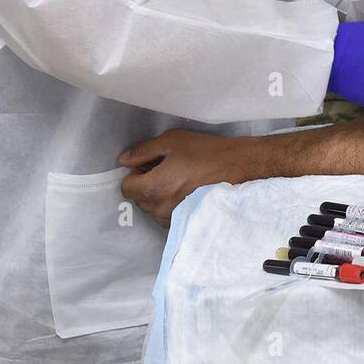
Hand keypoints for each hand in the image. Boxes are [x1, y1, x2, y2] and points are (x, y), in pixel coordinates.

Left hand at [119, 129, 249, 227]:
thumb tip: (124, 160)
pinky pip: (167, 215)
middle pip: (139, 198)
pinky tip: (187, 191)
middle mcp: (160, 209)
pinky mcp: (186, 222)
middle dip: (146, 184)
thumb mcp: (171, 141)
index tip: (151, 165)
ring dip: (158, 195)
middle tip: (166, 169)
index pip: (126, 187)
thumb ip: (143, 151)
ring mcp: (174, 218)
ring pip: (153, 208)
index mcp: (154, 188)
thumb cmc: (206, 152)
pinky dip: (171, 205)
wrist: (238, 168)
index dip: (136, 173)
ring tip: (179, 180)